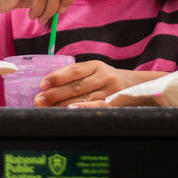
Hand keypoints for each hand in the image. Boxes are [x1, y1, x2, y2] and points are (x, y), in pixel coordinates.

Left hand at [35, 61, 162, 106]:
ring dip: (63, 105)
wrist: (138, 86)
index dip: (57, 77)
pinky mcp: (117, 103)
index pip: (74, 70)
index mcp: (96, 66)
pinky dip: (84, 109)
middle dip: (55, 94)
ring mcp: (112, 90)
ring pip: (84, 98)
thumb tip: (46, 90)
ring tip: (48, 110)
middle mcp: (105, 76)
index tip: (42, 84)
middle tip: (39, 100)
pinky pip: (98, 107)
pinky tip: (71, 111)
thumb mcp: (94, 73)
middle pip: (76, 86)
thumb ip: (75, 78)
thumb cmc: (106, 81)